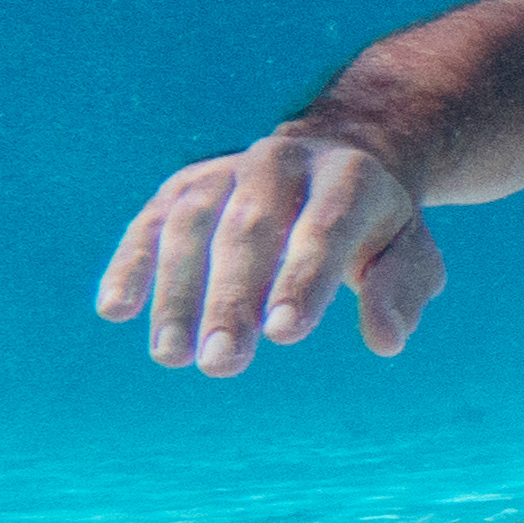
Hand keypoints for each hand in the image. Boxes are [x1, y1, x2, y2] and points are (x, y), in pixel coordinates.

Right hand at [95, 129, 446, 375]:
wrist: (332, 159)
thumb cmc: (375, 228)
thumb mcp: (409, 254)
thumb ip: (399, 291)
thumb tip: (386, 340)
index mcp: (348, 177)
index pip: (323, 229)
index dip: (302, 280)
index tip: (282, 334)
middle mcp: (281, 162)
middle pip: (249, 228)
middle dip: (232, 297)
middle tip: (222, 363)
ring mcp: (226, 171)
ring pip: (191, 223)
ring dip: (177, 291)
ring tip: (172, 356)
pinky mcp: (183, 187)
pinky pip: (150, 222)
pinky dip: (129, 262)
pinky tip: (115, 309)